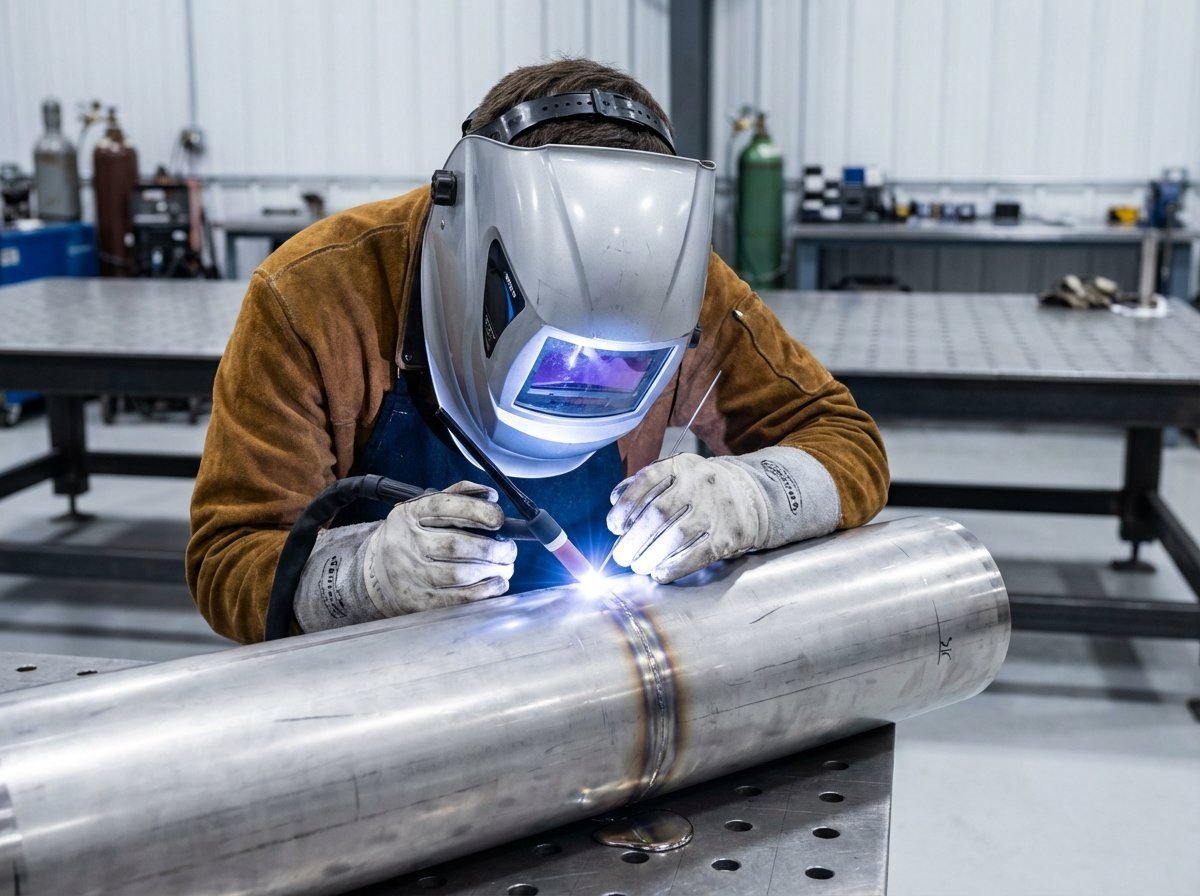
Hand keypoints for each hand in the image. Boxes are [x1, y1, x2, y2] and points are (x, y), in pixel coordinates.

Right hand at [363, 481, 516, 613]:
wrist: (376, 571)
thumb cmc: (413, 536)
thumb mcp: (425, 508)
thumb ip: (459, 496)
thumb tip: (490, 496)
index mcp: (411, 514)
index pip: (445, 506)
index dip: (477, 511)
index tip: (499, 519)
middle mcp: (407, 543)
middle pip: (457, 546)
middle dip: (493, 549)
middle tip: (509, 550)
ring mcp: (411, 574)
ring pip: (459, 575)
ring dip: (493, 572)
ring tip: (506, 568)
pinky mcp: (418, 601)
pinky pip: (457, 600)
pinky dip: (484, 593)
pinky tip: (497, 585)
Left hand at [606, 454, 767, 582]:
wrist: (748, 496)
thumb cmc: (700, 488)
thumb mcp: (675, 474)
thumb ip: (644, 484)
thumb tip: (615, 501)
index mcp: (681, 466)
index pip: (646, 482)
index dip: (626, 506)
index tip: (614, 526)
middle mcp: (699, 485)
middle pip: (658, 513)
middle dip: (634, 539)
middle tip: (621, 556)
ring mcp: (715, 510)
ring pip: (676, 537)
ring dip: (650, 556)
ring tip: (638, 566)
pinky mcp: (728, 535)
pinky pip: (697, 555)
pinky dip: (674, 567)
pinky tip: (659, 573)